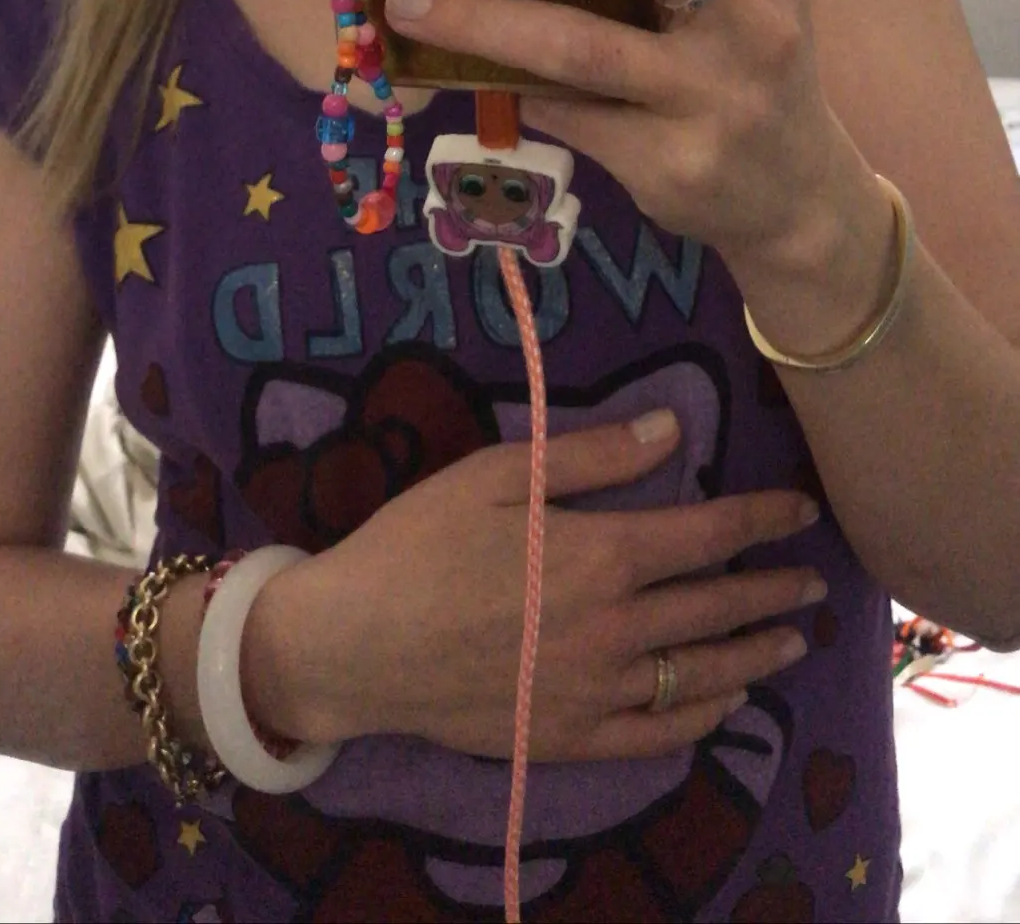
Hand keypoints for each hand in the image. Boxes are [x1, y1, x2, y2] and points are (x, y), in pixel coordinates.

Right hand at [243, 413, 824, 762]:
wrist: (352, 644)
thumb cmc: (418, 543)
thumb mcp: (496, 476)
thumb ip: (592, 458)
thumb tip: (674, 429)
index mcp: (599, 555)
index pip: (706, 534)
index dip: (761, 520)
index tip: (803, 512)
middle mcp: (613, 628)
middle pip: (715, 607)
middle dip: (772, 590)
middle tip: (813, 583)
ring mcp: (595, 691)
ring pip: (699, 676)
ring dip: (754, 656)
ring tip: (791, 643)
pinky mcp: (568, 737)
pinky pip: (654, 736)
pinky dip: (699, 720)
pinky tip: (721, 706)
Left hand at [384, 0, 876, 281]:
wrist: (797, 199)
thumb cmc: (746, 55)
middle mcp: (755, 9)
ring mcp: (716, 94)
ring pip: (577, 43)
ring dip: (476, 18)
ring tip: (402, 1)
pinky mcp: (673, 164)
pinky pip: (563, 113)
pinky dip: (505, 87)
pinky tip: (457, 73)